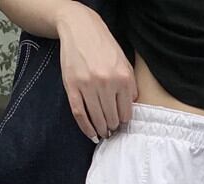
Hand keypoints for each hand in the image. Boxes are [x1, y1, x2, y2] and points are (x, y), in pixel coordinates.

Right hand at [55, 1, 137, 141]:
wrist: (80, 29)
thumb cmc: (104, 47)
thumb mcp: (124, 64)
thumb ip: (130, 86)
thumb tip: (130, 109)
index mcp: (123, 78)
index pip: (126, 113)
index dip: (123, 121)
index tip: (120, 124)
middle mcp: (107, 83)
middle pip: (112, 118)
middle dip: (112, 127)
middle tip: (110, 130)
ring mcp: (88, 86)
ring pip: (97, 119)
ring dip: (100, 130)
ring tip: (102, 133)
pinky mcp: (72, 86)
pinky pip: (79, 114)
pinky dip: (86, 128)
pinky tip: (91, 134)